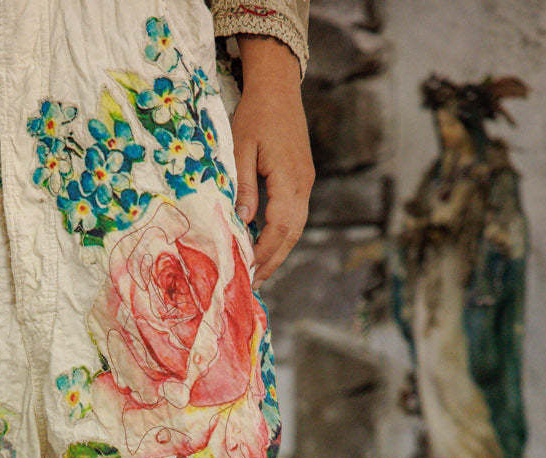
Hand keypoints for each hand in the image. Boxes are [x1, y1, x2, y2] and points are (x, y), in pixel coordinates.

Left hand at [231, 35, 314, 283]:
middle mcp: (303, 184)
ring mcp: (305, 182)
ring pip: (296, 227)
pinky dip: (282, 234)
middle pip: (292, 234)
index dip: (264, 252)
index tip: (248, 271)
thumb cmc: (255, 114)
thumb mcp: (240, 148)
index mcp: (289, 178)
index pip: (279, 227)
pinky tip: (266, 243)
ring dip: (279, 250)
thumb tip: (242, 223)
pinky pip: (295, 215)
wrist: (278, 87)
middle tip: (255, 282)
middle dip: (273, 260)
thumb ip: (243, 186)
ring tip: (260, 269)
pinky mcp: (302, 179)